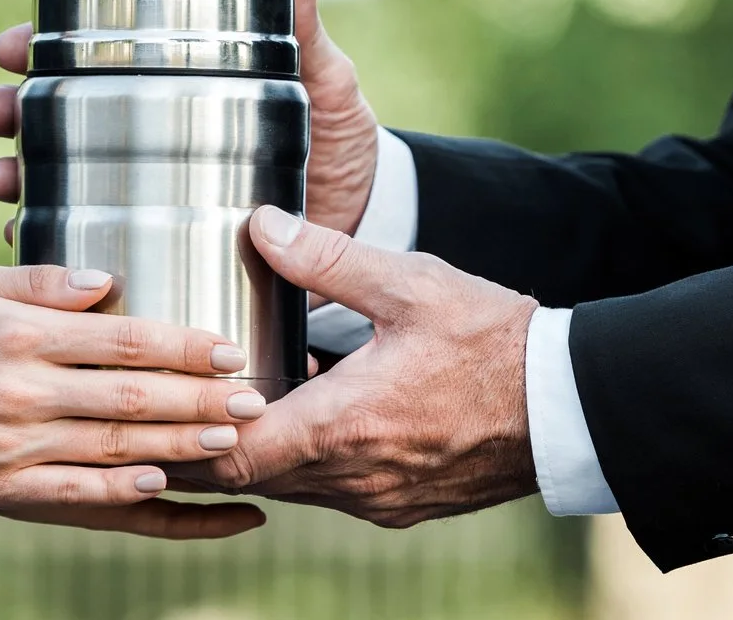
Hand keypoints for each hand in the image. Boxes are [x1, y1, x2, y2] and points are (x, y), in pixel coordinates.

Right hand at [0, 0, 381, 239]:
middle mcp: (144, 137)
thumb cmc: (335, 138)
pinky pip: (86, 248)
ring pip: (54, 181)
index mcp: (170, 86)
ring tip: (2, 183)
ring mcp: (143, 193)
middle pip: (51, 117)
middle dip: (8, 113)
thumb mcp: (320, 80)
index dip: (36, 48)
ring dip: (15, 177)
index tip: (10, 48)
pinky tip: (34, 242)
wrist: (361, 219)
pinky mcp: (156, 245)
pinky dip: (53, 247)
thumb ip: (305, 30)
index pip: (86, 58)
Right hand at [0, 265, 270, 538]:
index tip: (230, 348)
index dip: (183, 346)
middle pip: (131, 400)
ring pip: (116, 450)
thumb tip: (107, 276)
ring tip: (235, 440)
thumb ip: (42, 280)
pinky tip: (171, 486)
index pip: (121, 340)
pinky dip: (128, 494)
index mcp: (19, 335)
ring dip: (182, 447)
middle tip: (255, 398)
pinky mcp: (5, 491)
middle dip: (202, 399)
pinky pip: (79, 496)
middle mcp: (21, 393)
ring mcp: (14, 449)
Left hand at [173, 207, 540, 527]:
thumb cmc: (494, 343)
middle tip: (174, 406)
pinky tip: (309, 416)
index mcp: (341, 426)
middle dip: (207, 445)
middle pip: (247, 479)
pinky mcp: (402, 507)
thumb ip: (327, 259)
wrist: (569, 406)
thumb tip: (262, 225)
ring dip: (258, 452)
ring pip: (287, 488)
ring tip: (233, 405)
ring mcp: (378, 501)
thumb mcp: (410, 284)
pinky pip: (330, 493)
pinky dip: (305, 462)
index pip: (228, 456)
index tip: (162, 403)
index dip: (182, 435)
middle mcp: (351, 479)